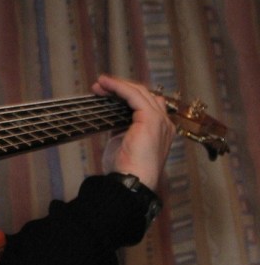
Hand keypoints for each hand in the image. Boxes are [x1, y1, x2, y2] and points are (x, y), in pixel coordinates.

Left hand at [92, 74, 175, 189]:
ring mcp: (159, 120)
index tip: (106, 93)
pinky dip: (119, 87)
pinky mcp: (151, 119)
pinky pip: (134, 95)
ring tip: (100, 83)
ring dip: (118, 85)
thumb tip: (112, 118)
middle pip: (143, 95)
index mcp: (159, 130)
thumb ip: (122, 128)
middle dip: (120, 88)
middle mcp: (163, 123)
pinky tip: (106, 85)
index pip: (146, 104)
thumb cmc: (125, 168)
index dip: (126, 95)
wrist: (131, 181)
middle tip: (100, 86)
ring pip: (139, 92)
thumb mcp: (122, 142)